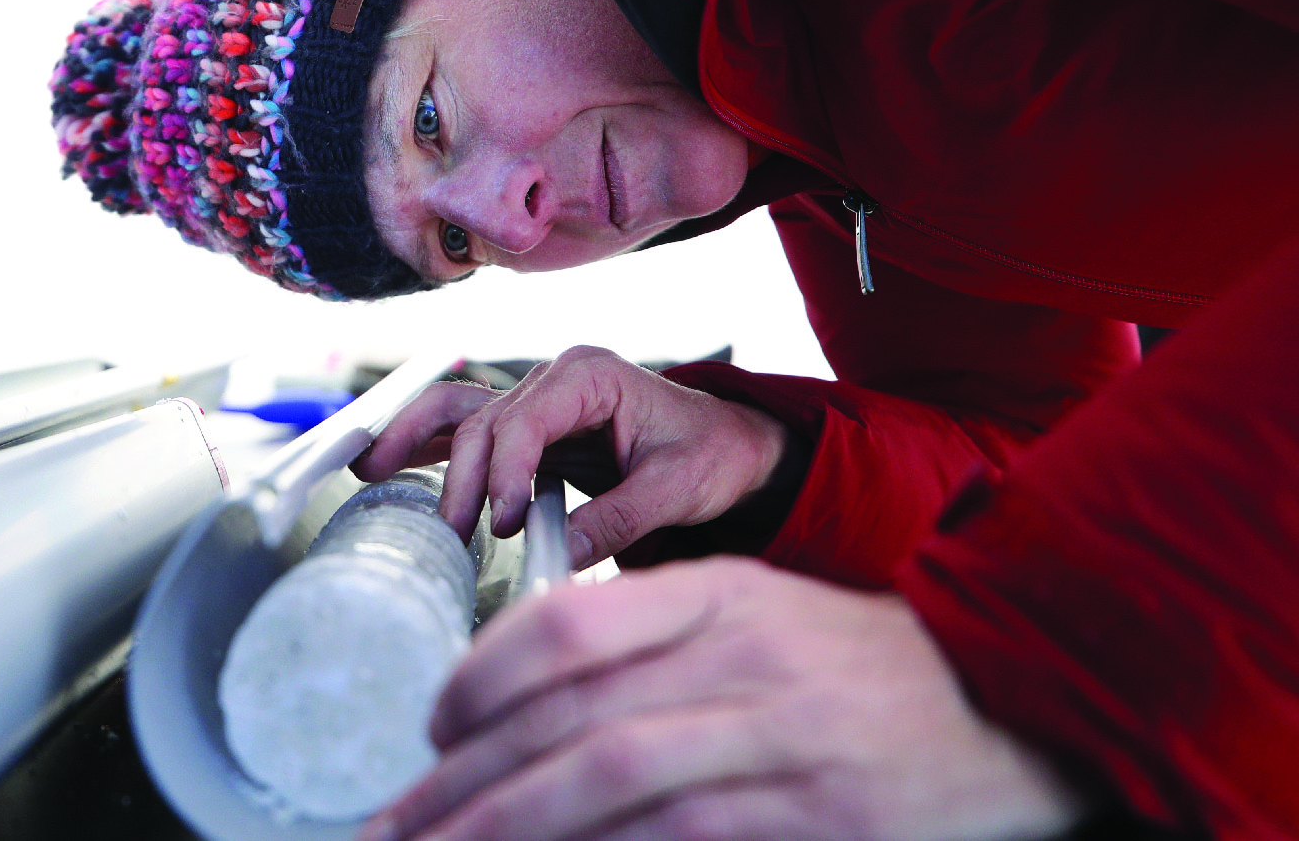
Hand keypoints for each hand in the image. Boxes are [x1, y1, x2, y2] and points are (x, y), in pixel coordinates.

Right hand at [352, 346, 788, 565]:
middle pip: (485, 420)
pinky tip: (384, 464)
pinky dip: (424, 442)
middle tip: (459, 535)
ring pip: (459, 413)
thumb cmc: (709, 455)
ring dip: (415, 442)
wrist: (726, 446)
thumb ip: (620, 518)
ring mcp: (534, 399)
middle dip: (463, 477)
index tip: (503, 523)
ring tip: (371, 472)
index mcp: (592, 375)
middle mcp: (554, 378)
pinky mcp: (525, 428)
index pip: (526, 416)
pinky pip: (463, 427)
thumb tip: (561, 556)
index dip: (505, 468)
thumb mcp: (678, 487)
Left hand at [358, 557, 1083, 840]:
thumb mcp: (763, 620)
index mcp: (721, 594)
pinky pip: (683, 832)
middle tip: (396, 822)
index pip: (568, 624)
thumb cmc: (868, 667)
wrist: (1014, 700)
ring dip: (505, 823)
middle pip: (568, 714)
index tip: (433, 729)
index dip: (479, 678)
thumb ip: (658, 646)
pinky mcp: (818, 811)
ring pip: (609, 776)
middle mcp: (743, 655)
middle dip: (465, 778)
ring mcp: (783, 733)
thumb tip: (535, 711)